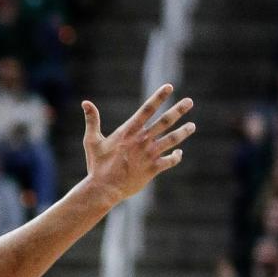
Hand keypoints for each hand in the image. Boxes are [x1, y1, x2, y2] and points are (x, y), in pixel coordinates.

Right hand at [82, 85, 194, 205]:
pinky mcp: (153, 169)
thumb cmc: (97, 166)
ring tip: (192, 126)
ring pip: (172, 139)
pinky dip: (176, 156)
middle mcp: (142, 140)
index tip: (169, 87)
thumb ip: (92, 121)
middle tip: (189, 102)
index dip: (159, 97)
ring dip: (183, 132)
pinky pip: (169, 161)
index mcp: (129, 132)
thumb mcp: (92, 141)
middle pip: (165, 121)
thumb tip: (85, 103)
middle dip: (178, 110)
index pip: (147, 109)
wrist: (103, 189)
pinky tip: (179, 153)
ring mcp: (149, 154)